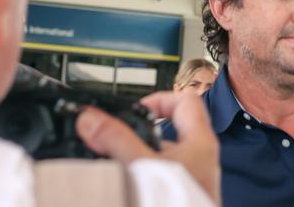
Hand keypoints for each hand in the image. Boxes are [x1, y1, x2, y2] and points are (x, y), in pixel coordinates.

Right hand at [75, 92, 219, 204]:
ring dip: (143, 155)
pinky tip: (130, 185)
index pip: (185, 100)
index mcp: (200, 141)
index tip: (135, 109)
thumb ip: (115, 140)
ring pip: (167, 155)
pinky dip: (146, 175)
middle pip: (173, 128)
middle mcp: (202, 158)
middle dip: (144, 131)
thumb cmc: (180, 206)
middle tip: (122, 135)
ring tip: (121, 162)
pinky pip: (165, 176)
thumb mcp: (141, 167)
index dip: (159, 98)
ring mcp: (195, 178)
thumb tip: (91, 120)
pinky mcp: (185, 196)